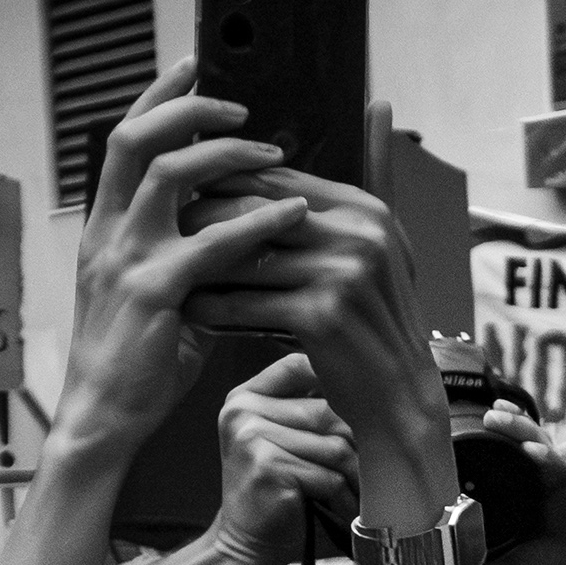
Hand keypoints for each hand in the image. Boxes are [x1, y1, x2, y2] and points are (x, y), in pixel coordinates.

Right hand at [60, 63, 305, 457]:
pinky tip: (291, 214)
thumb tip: (238, 228)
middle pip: (135, 139)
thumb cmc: (139, 362)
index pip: (123, 141)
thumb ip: (187, 255)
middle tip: (240, 103)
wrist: (106, 417)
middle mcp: (108, 233)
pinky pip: (209, 243)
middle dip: (188, 108)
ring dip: (226, 154)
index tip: (191, 65)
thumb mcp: (160, 295)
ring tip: (273, 153)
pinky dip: (254, 222)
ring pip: (169, 176)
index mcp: (105, 227)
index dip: (156, 97)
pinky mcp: (154, 293)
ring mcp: (127, 259)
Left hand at [182, 167, 457, 530]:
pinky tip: (192, 312)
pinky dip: (216, 308)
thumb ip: (322, 217)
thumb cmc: (370, 328)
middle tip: (167, 232)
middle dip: (206, 220)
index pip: (277, 178)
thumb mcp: (363, 260)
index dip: (226, 185)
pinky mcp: (322, 316)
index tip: (189, 197)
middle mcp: (358, 234)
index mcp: (364, 210)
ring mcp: (342, 274)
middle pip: (256, 208)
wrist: (398, 396)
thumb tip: (278, 168)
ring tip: (169, 272)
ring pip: (246, 257)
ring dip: (202, 267)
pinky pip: (248, 303)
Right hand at [205, 352, 360, 564]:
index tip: (361, 407)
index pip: (297, 366)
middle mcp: (244, 411)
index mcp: (245, 398)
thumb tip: (373, 390)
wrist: (245, 546)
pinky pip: (329, 476)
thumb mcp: (283, 443)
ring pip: (335, 446)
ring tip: (355, 495)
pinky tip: (340, 510)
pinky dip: (343, 499)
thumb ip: (308, 412)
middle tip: (371, 471)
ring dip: (353, 477)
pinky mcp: (268, 467)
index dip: (335, 383)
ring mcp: (253, 437)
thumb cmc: (277, 496)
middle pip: (328, 412)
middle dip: (356, 447)